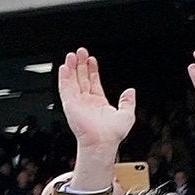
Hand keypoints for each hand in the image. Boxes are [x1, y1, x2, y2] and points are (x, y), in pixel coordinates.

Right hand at [58, 48, 134, 189]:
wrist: (103, 142)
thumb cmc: (113, 134)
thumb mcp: (127, 114)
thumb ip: (128, 101)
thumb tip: (130, 91)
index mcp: (98, 102)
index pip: (93, 81)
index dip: (92, 70)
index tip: (91, 60)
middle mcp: (86, 101)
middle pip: (81, 78)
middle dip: (81, 64)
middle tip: (81, 52)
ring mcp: (77, 102)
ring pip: (72, 80)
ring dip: (72, 68)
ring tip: (72, 55)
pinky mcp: (70, 104)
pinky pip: (65, 88)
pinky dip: (64, 78)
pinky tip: (64, 68)